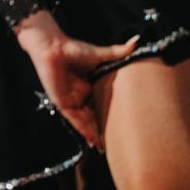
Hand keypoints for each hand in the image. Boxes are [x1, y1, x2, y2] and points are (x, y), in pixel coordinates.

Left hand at [15, 10, 137, 148]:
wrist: (52, 48)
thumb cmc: (73, 48)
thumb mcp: (100, 54)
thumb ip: (118, 52)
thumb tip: (137, 40)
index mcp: (90, 86)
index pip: (103, 104)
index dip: (112, 115)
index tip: (124, 126)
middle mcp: (82, 95)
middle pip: (94, 116)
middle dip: (103, 129)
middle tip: (117, 144)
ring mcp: (72, 100)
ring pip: (85, 122)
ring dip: (94, 134)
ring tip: (106, 149)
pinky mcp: (62, 103)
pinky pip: (75, 121)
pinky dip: (84, 130)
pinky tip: (92, 141)